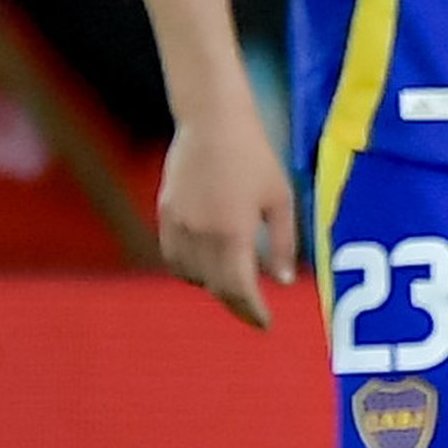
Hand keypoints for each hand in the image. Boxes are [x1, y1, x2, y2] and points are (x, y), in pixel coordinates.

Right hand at [155, 94, 296, 330]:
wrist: (211, 123)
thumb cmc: (254, 157)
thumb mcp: (279, 198)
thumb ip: (282, 243)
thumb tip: (282, 282)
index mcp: (233, 232)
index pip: (239, 289)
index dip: (252, 312)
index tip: (266, 324)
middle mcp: (202, 234)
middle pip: (216, 288)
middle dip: (237, 305)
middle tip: (255, 314)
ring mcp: (179, 226)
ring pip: (192, 276)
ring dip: (214, 287)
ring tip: (236, 286)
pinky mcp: (165, 215)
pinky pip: (174, 258)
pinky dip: (191, 270)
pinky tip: (209, 266)